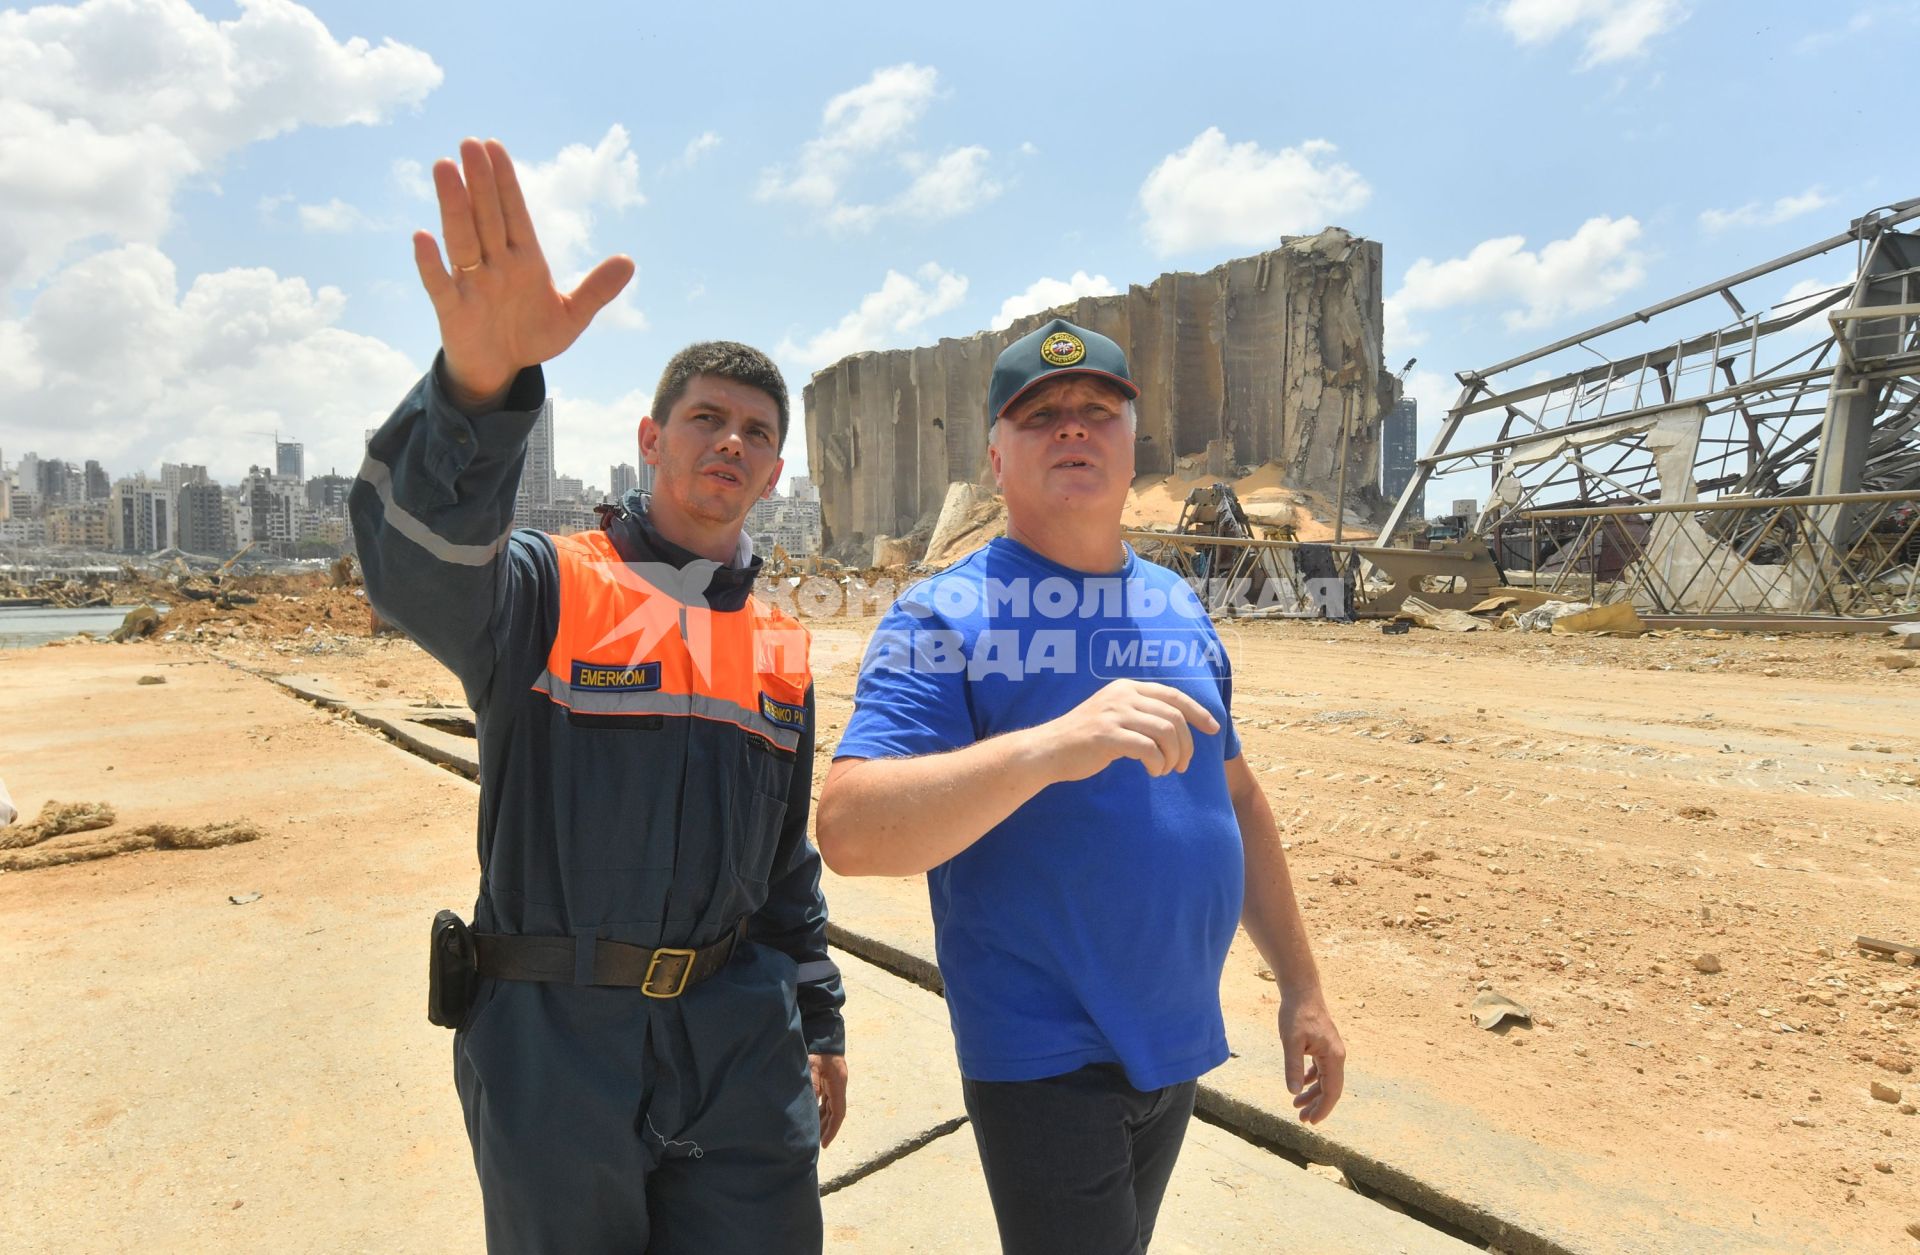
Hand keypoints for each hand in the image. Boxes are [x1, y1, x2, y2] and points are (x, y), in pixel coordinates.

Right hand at [412, 137, 634, 407]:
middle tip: (469, 143)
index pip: (514, 213)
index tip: (494, 146)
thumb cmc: (531, 336)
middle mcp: (495, 264)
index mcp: (524, 260)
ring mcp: (472, 284)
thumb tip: (629, 261)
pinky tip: (422, 237)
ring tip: (444, 168)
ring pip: (462, 238)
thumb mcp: (572, 316)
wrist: (501, 371)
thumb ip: (596, 289)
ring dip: (454, 206)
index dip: (505, 181)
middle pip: (486, 216)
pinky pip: (440, 284)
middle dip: (480, 181)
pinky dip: (431, 263)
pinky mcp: (454, 310)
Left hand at [809, 1052, 847, 1147]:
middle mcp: (839, 1087)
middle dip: (827, 1129)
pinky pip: (827, 1100)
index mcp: (838, 1086)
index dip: (832, 1130)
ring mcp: (835, 1084)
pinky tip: (813, 1116)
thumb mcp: (813, 1066)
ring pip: (831, 1107)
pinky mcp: (829, 1081)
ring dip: (823, 1120)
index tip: (824, 1144)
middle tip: (817, 1144)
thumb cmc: (818, 1050)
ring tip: (813, 1134)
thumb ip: (813, 1084)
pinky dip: (821, 1110)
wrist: (825, 1035)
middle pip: (835, 1113)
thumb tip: (811, 1103)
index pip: (838, 1114)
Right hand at [1040, 679, 1220, 781]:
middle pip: (1174, 716)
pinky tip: (1153, 772)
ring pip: (1166, 732)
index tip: (1213, 728)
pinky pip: (1149, 749)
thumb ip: (1139, 713)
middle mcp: (1123, 695)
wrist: (1048, 750)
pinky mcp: (1108, 735)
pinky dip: (1158, 763)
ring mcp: (1115, 714)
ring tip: (1167, 770)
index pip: (1173, 695)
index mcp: (1127, 688)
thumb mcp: (1113, 715)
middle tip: (1183, 765)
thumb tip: (1176, 726)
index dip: (1198, 711)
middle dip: (1186, 743)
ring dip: (1174, 756)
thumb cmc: (1084, 739)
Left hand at [1279, 989, 1344, 1123]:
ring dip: (1313, 1094)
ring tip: (1297, 1107)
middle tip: (1302, 1119)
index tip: (1312, 1122)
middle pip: (1330, 1088)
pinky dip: (1312, 1080)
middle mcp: (1336, 1055)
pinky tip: (1300, 1086)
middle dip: (1317, 1105)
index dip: (1323, 1108)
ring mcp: (1330, 1051)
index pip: (1332, 1090)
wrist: (1301, 991)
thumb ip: (1293, 1067)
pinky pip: (1320, 1069)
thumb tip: (1294, 1092)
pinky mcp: (1322, 1046)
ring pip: (1325, 1080)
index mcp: (1333, 1056)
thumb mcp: (1291, 1041)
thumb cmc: (1296, 1014)